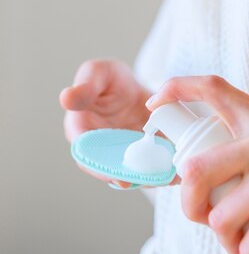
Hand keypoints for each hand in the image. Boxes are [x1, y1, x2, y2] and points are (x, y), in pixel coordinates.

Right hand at [60, 58, 151, 187]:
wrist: (134, 86)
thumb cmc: (110, 79)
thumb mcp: (98, 73)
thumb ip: (85, 86)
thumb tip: (66, 98)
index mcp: (81, 130)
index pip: (85, 154)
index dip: (99, 166)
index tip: (115, 174)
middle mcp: (100, 149)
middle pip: (110, 169)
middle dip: (127, 177)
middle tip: (143, 180)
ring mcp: (122, 155)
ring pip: (132, 172)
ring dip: (147, 177)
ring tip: (163, 177)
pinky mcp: (142, 156)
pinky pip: (151, 166)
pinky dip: (163, 171)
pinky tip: (176, 172)